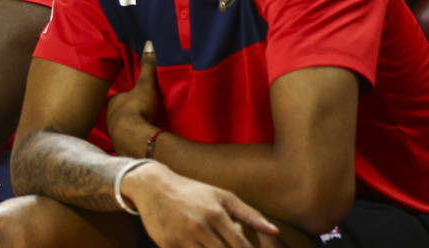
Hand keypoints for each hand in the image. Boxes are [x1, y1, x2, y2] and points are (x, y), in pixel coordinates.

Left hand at [106, 40, 159, 156]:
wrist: (134, 138)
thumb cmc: (137, 108)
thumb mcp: (145, 85)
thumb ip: (148, 66)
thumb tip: (149, 44)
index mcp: (112, 102)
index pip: (116, 97)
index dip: (124, 97)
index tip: (133, 97)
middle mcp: (109, 118)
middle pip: (117, 113)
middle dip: (126, 113)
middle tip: (139, 113)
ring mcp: (114, 133)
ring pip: (120, 128)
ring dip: (129, 127)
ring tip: (142, 127)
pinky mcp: (121, 147)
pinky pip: (127, 141)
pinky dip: (132, 139)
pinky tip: (141, 140)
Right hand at [126, 161, 278, 247]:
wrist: (153, 187)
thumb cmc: (193, 192)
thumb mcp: (222, 197)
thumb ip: (249, 215)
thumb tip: (275, 232)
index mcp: (216, 214)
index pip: (241, 247)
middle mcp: (199, 227)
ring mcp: (182, 238)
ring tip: (215, 247)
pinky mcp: (167, 245)